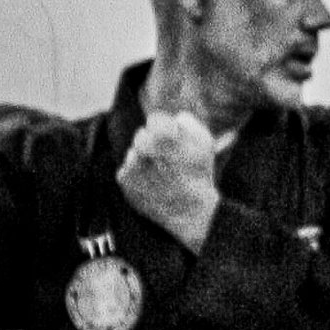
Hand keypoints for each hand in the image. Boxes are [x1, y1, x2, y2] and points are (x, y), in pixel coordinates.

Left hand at [116, 110, 219, 251]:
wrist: (190, 211)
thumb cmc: (199, 174)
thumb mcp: (205, 142)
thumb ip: (187, 122)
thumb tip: (173, 118)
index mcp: (164, 134)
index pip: (155, 120)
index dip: (165, 130)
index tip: (172, 141)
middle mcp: (144, 146)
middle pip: (142, 136)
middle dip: (153, 145)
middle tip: (167, 161)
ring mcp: (132, 163)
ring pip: (133, 153)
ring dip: (144, 160)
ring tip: (161, 176)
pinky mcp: (124, 180)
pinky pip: (126, 169)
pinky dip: (136, 176)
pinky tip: (152, 185)